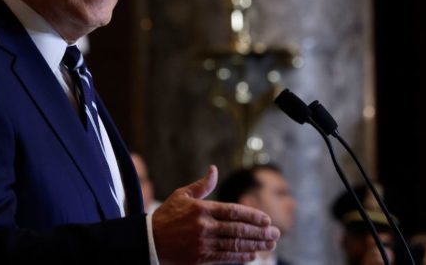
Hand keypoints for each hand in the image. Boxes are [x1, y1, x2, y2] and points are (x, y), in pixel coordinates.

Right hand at [152, 165, 279, 264]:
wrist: (150, 240)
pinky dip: (240, 256)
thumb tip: (214, 170)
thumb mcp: (182, 196)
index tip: (266, 219)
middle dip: (259, 232)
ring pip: (234, 244)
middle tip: (275, 233)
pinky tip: (252, 254)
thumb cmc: (166, 216)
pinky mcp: (201, 257)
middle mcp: (204, 226)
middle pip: (238, 229)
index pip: (233, 212)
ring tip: (270, 244)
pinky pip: (225, 257)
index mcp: (202, 209)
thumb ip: (201, 185)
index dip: (252, 216)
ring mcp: (203, 243)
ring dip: (255, 244)